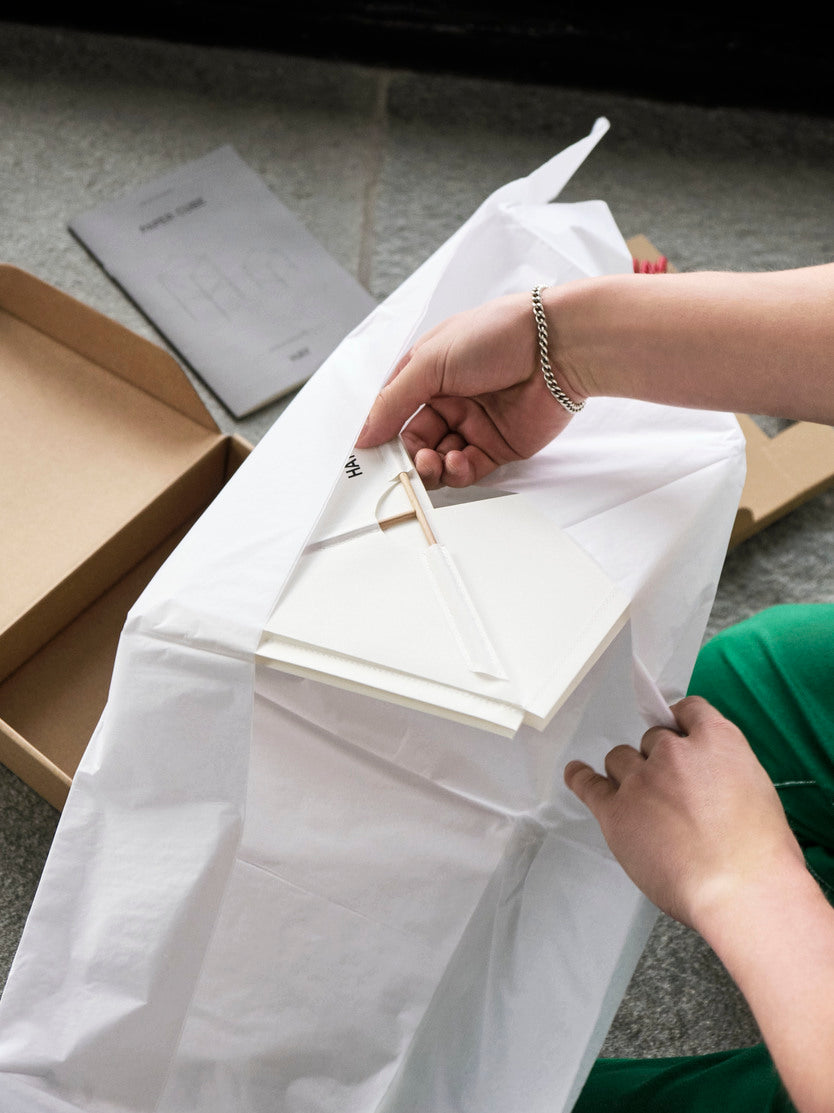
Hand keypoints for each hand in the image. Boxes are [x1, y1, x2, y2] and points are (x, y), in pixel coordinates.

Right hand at [356, 292, 581, 487]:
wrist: (556, 347)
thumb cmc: (497, 335)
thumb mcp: (429, 362)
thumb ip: (393, 402)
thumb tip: (364, 433)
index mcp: (428, 373)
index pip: (395, 412)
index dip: (383, 434)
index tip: (372, 453)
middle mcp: (450, 399)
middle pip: (415, 441)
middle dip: (408, 456)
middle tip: (407, 464)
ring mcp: (474, 423)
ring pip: (439, 460)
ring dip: (430, 467)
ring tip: (432, 462)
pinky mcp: (499, 445)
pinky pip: (468, 470)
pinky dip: (457, 472)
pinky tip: (456, 461)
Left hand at [564, 696, 805, 932]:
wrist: (740, 890)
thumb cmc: (759, 853)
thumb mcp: (756, 790)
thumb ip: (722, 771)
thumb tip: (704, 779)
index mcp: (717, 742)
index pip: (689, 711)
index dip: (680, 723)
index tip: (675, 732)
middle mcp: (673, 752)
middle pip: (651, 740)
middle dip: (658, 760)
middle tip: (669, 791)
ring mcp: (641, 780)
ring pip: (620, 759)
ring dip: (627, 773)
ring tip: (638, 798)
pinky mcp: (616, 811)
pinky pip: (588, 784)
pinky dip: (581, 777)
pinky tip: (577, 774)